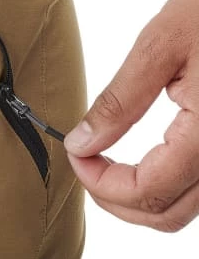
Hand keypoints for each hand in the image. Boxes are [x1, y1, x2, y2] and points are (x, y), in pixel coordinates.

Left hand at [63, 0, 198, 231]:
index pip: (147, 190)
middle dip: (114, 198)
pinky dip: (164, 186)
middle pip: (165, 213)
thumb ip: (119, 102)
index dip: (100, 184)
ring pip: (184, 208)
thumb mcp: (161, 45)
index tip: (75, 155)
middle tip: (84, 164)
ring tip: (106, 165)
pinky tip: (143, 161)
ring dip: (138, 197)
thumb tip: (81, 143)